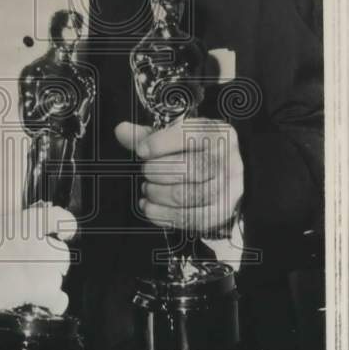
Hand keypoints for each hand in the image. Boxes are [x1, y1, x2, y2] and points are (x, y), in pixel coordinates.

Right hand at [0, 203, 76, 316]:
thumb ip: (19, 228)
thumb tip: (35, 234)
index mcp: (27, 222)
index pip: (60, 218)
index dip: (66, 226)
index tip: (64, 234)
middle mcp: (40, 241)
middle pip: (62, 253)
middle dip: (52, 261)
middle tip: (34, 268)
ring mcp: (43, 266)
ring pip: (59, 275)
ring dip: (49, 281)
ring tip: (30, 286)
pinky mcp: (42, 289)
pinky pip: (60, 298)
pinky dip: (54, 302)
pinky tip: (45, 303)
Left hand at [115, 119, 242, 234]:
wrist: (223, 177)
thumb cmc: (196, 152)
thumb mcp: (176, 137)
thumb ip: (148, 135)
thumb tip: (121, 130)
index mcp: (218, 134)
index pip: (190, 136)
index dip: (160, 144)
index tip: (142, 150)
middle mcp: (227, 160)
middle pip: (188, 169)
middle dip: (156, 171)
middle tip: (146, 172)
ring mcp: (226, 189)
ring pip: (185, 195)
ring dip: (157, 193)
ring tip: (148, 189)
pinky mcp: (218, 213)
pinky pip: (186, 218)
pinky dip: (161, 214)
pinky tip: (150, 206)